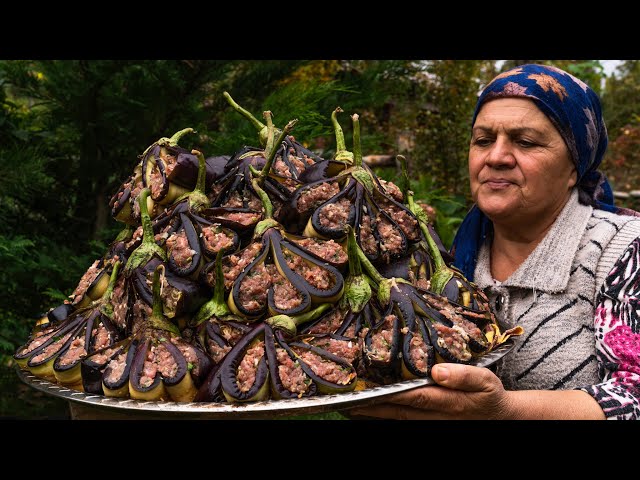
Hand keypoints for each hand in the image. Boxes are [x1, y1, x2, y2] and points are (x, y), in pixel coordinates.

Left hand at [349, 363, 512, 419]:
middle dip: (372, 407)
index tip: (367, 390)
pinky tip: (368, 412)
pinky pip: (403, 421)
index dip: (389, 394)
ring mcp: (431, 422)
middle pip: (398, 411)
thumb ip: (462, 375)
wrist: (501, 418)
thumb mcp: (485, 380)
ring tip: (349, 407)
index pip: (413, 397)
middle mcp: (436, 416)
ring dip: (373, 414)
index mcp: (448, 402)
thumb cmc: (489, 395)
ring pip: (397, 419)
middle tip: (347, 400)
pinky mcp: (429, 423)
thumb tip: (437, 371)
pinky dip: (385, 417)